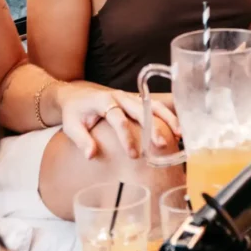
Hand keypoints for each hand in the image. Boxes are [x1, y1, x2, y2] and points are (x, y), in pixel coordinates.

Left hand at [56, 81, 180, 160]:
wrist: (76, 95)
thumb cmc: (74, 112)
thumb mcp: (71, 126)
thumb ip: (81, 140)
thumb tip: (91, 155)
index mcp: (103, 101)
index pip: (118, 118)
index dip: (126, 136)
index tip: (133, 155)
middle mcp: (120, 97)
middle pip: (140, 109)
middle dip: (152, 127)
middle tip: (161, 145)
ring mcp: (130, 97)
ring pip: (152, 105)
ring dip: (166, 118)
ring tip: (179, 134)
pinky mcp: (136, 101)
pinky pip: (155, 106)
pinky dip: (168, 115)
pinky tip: (178, 128)